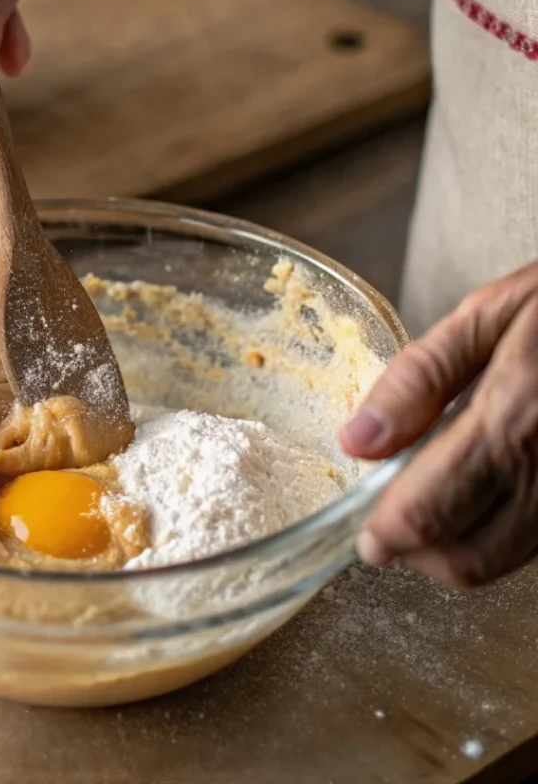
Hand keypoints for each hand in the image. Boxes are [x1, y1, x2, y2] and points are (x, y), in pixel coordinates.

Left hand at [340, 262, 537, 587]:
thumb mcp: (487, 315)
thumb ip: (418, 379)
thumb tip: (358, 442)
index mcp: (514, 418)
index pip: (432, 512)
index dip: (386, 535)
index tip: (364, 535)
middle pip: (468, 559)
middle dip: (416, 551)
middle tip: (391, 517)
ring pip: (505, 562)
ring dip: (455, 549)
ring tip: (431, 500)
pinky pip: (537, 543)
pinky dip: (498, 536)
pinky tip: (482, 493)